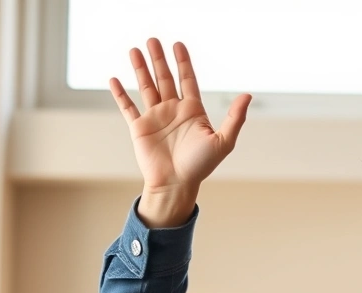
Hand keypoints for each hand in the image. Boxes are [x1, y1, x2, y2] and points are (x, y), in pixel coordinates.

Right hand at [111, 39, 251, 227]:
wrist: (176, 184)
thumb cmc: (200, 166)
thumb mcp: (223, 141)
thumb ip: (235, 118)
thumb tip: (247, 95)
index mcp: (192, 111)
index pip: (187, 80)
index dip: (183, 62)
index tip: (178, 45)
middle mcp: (173, 111)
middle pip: (165, 78)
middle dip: (159, 59)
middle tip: (153, 39)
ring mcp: (156, 118)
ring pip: (146, 86)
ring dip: (140, 68)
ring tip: (135, 50)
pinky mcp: (139, 128)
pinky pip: (128, 107)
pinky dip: (120, 94)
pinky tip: (113, 79)